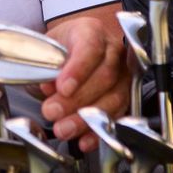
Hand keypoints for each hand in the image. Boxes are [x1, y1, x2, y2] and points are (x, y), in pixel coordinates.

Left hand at [38, 6, 129, 149]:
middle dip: (77, 99)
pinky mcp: (125, 97)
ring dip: (87, 119)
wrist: (72, 50)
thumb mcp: (48, 50)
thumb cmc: (61, 49)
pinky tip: (85, 141)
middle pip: (104, 76)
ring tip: (64, 129)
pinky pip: (117, 116)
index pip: (90, 47)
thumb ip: (47, 66)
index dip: (78, 69)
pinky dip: (99, 132)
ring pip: (114, 98)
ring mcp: (123, 75)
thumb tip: (49, 87)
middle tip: (52, 112)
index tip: (62, 87)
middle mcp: (114, 51)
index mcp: (92, 31)